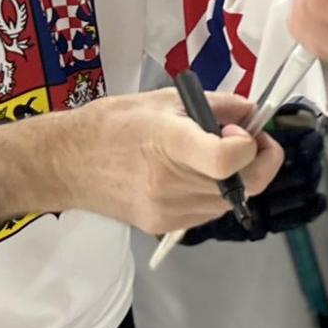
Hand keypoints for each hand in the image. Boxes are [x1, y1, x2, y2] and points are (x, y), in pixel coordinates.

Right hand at [0, 88, 284, 234]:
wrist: (66, 165)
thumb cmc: (112, 123)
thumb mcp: (163, 100)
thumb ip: (215, 105)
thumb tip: (251, 113)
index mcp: (168, 142)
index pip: (226, 158)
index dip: (250, 146)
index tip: (244, 130)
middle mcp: (170, 183)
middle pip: (242, 185)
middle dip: (261, 162)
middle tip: (253, 140)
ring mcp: (168, 211)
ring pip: (231, 201)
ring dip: (240, 178)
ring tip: (220, 154)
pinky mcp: (163, 227)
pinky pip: (209, 212)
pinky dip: (217, 193)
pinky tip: (199, 174)